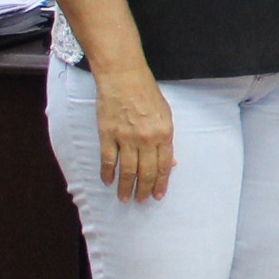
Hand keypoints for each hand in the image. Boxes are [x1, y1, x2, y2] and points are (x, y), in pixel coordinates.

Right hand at [91, 70, 174, 201]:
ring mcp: (125, 137)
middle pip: (146, 172)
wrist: (123, 77)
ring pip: (127, 170)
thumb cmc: (147, 93)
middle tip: (141, 201)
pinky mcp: (107, 134)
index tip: (158, 195)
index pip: (163, 165)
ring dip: (126, 187)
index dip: (161, 183)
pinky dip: (107, 173)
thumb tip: (170, 163)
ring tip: (124, 198)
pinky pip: (108, 160)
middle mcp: (146, 138)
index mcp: (164, 133)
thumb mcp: (166, 115)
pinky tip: (108, 182)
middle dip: (144, 190)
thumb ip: (166, 140)